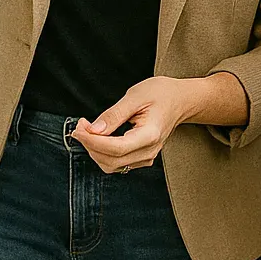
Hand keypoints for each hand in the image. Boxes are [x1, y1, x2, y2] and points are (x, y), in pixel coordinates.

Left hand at [73, 77, 197, 174]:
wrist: (180, 100)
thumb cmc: (161, 93)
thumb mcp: (136, 96)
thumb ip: (114, 114)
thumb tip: (93, 130)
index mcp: (150, 135)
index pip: (115, 149)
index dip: (93, 141)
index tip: (80, 127)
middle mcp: (149, 150)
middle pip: (111, 161)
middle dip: (90, 145)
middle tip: (80, 126)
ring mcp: (147, 156)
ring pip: (112, 166)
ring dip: (95, 151)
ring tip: (88, 130)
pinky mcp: (142, 157)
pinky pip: (117, 163)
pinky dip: (103, 153)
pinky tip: (99, 137)